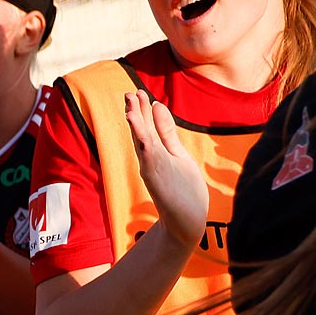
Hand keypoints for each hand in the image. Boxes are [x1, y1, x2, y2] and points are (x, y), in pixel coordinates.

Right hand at [125, 91, 207, 249]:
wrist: (186, 221)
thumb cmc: (183, 191)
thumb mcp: (178, 155)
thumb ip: (167, 133)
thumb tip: (158, 106)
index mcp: (157, 154)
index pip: (148, 128)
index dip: (144, 111)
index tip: (139, 93)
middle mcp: (151, 160)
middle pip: (142, 132)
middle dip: (136, 112)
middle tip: (129, 92)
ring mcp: (152, 168)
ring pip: (142, 140)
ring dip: (135, 122)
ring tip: (130, 103)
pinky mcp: (156, 175)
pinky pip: (148, 153)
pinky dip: (141, 138)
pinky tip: (137, 125)